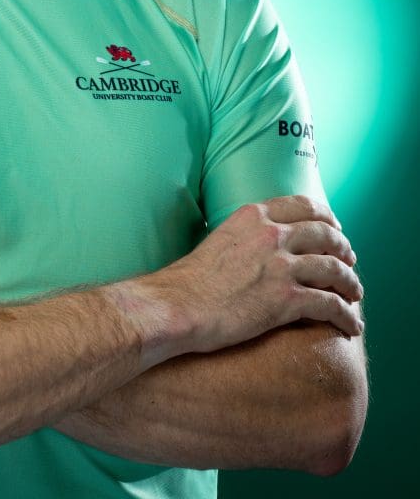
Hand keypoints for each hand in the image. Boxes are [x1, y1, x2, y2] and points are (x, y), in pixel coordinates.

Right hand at [136, 195, 363, 355]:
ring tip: (354, 294)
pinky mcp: (286, 298)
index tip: (334, 227)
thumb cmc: (189, 279)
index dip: (326, 218)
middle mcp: (272, 234)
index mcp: (254, 216)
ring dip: (350, 283)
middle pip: (326, 234)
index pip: (303, 205)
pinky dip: (346, 316)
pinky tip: (350, 326)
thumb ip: (244, 235)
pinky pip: (330, 304)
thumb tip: (255, 245)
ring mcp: (281, 265)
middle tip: (349, 260)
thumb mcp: (218, 238)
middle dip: (344, 248)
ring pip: (335, 269)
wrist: (178, 305)